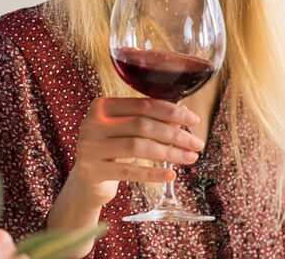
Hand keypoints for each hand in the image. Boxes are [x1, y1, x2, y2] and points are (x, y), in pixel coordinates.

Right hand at [64, 97, 202, 207]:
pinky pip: (128, 171)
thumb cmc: (113, 150)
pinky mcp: (91, 170)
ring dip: (168, 153)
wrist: (88, 180)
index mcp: (102, 106)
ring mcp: (89, 147)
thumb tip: (184, 113)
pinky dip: (152, 173)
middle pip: (142, 125)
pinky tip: (171, 175)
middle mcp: (92, 123)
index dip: (171, 112)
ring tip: (190, 158)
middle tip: (197, 143)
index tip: (194, 120)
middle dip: (174, 134)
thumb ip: (148, 120)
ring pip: (137, 147)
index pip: (143, 105)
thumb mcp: (126, 131)